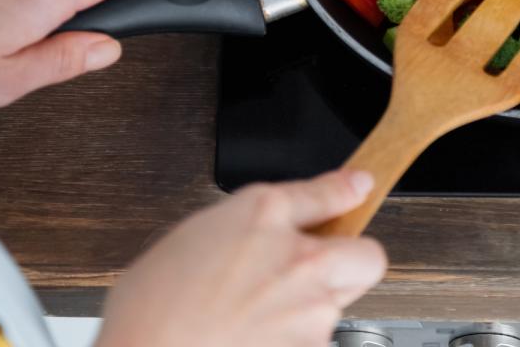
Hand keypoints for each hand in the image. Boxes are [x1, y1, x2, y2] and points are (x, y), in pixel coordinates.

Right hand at [96, 169, 386, 346]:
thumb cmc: (153, 307)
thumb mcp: (193, 236)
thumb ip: (247, 226)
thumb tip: (270, 228)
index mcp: (262, 213)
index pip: (327, 193)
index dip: (345, 191)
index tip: (358, 187)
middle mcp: (298, 255)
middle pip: (366, 256)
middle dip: (349, 262)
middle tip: (315, 272)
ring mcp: (312, 307)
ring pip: (335, 305)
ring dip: (308, 308)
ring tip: (251, 317)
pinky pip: (315, 340)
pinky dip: (290, 341)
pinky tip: (248, 337)